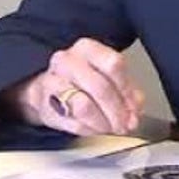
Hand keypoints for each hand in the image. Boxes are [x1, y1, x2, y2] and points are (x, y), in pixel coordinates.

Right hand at [5, 38, 144, 135]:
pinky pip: (72, 121)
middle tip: (126, 124)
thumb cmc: (79, 81)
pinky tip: (96, 129)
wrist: (43, 89)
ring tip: (111, 128)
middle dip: (117, 111)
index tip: (134, 108)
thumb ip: (126, 91)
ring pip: (84, 106)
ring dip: (103, 123)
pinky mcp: (44, 103)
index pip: (113, 65)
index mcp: (88, 48)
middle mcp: (68, 61)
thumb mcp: (106, 77)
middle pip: (100, 87)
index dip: (127, 91)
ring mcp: (53, 80)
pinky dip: (90, 129)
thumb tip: (135, 110)